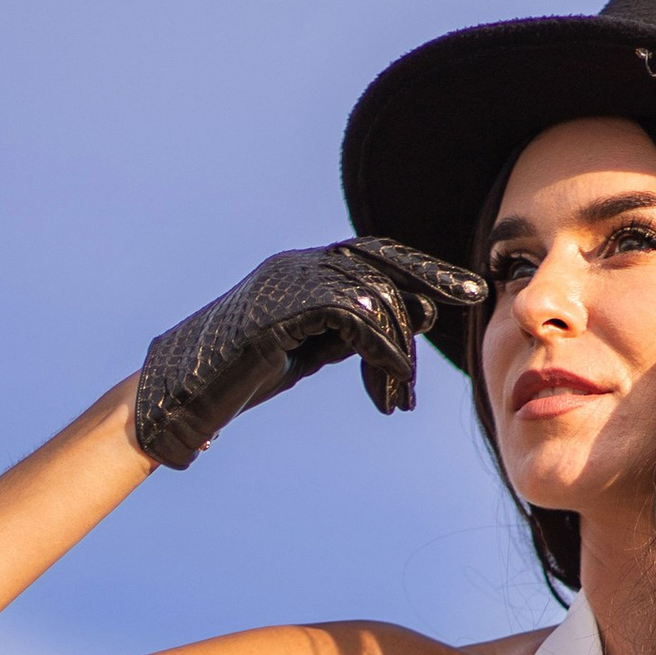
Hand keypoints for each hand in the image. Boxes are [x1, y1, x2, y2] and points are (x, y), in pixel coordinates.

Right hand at [133, 239, 486, 468]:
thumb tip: (403, 325)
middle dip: (431, 279)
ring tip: (402, 400)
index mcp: (303, 268)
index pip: (375, 254)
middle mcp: (298, 264)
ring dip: (399, 354)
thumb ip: (349, 332)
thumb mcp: (309, 349)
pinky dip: (382, 358)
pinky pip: (356, 321)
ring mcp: (289, 282)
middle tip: (473, 298)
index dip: (421, 267)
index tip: (463, 287)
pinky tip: (387, 394)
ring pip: (374, 299)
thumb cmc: (241, 376)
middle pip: (383, 263)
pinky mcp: (284, 310)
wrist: (182, 396)